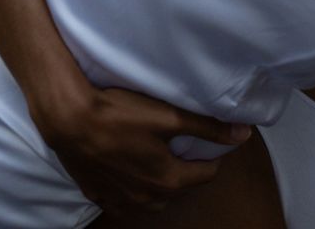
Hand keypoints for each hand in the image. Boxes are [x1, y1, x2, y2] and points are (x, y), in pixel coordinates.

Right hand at [30, 83, 251, 215]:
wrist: (70, 120)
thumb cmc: (121, 114)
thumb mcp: (169, 117)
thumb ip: (207, 128)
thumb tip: (243, 134)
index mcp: (168, 180)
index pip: (205, 175)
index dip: (212, 155)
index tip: (211, 139)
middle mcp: (147, 198)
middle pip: (179, 187)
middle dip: (188, 168)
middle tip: (186, 144)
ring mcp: (120, 200)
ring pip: (152, 196)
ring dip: (161, 180)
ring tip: (160, 155)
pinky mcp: (98, 194)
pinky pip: (125, 196)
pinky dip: (133, 184)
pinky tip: (128, 165)